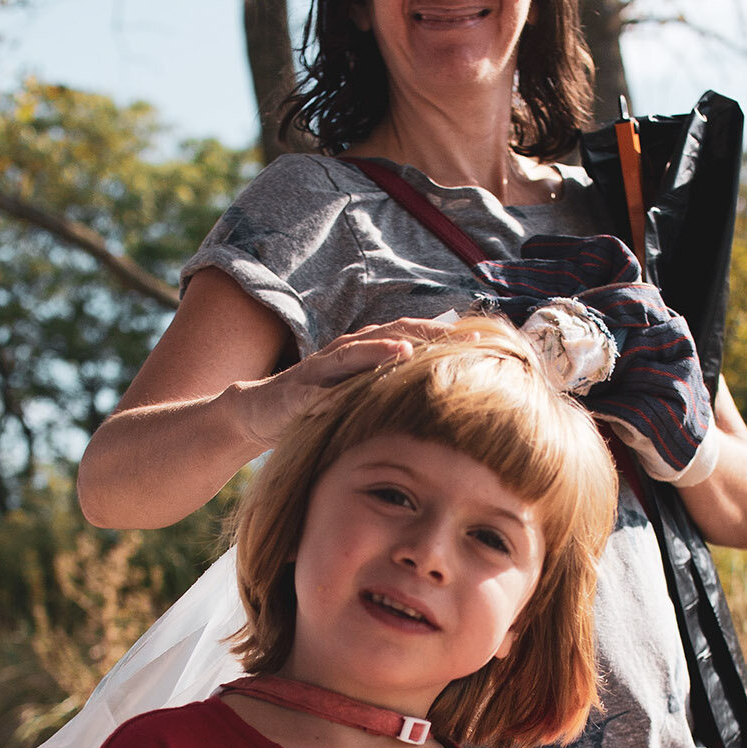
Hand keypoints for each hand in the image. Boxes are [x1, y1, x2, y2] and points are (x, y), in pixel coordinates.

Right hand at [231, 316, 452, 453]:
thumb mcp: (361, 400)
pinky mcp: (303, 386)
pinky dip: (352, 370)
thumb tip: (439, 399)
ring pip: (364, 347)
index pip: (415, 338)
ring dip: (394, 346)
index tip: (487, 342)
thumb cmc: (317, 407)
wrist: (259, 414)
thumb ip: (392, 392)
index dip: (448, 338)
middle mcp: (350, 350)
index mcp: (369, 353)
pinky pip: (329, 375)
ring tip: (424, 348)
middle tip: (472, 340)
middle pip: (398, 333)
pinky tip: (370, 374)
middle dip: (434, 335)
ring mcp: (325, 366)